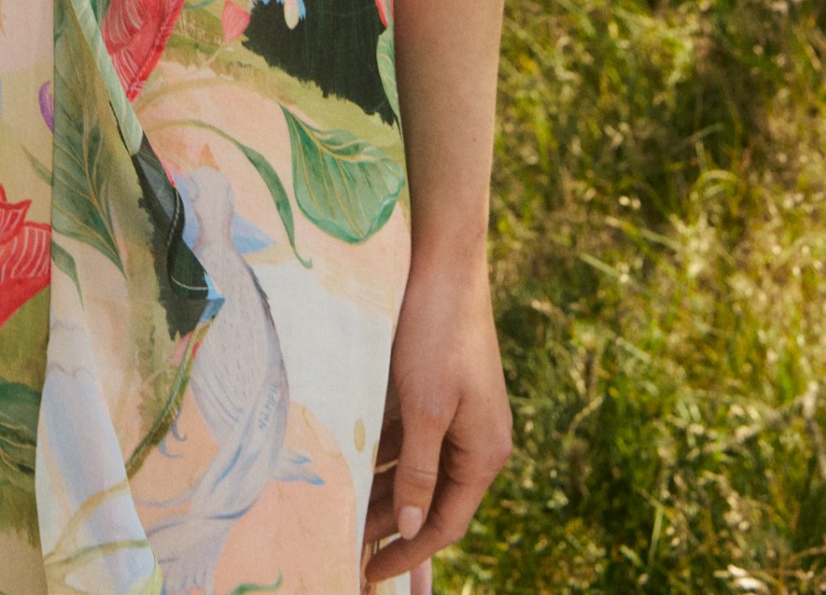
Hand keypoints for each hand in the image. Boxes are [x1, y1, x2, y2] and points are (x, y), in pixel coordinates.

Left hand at [362, 249, 512, 585]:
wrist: (442, 260)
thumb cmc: (437, 332)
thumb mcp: (425, 407)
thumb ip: (417, 471)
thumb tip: (409, 527)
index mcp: (485, 452)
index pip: (446, 522)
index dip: (409, 552)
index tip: (370, 573)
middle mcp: (475, 439)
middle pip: (430, 499)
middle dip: (390, 524)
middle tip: (345, 544)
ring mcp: (457, 414)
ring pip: (415, 469)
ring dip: (381, 489)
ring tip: (340, 511)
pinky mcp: (436, 390)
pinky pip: (409, 437)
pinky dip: (382, 454)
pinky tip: (350, 462)